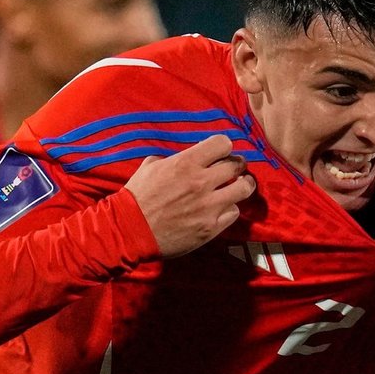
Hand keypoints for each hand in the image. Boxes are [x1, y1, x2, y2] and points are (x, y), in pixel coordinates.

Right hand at [124, 134, 254, 256]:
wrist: (130, 231)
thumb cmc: (137, 197)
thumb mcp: (151, 167)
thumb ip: (174, 158)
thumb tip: (190, 156)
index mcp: (186, 163)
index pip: (223, 143)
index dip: (224, 147)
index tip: (221, 153)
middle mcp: (201, 182)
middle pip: (238, 165)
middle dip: (237, 165)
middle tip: (233, 169)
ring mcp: (209, 206)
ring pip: (244, 188)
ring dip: (243, 185)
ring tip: (238, 186)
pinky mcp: (211, 227)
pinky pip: (234, 212)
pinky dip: (230, 208)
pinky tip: (222, 208)